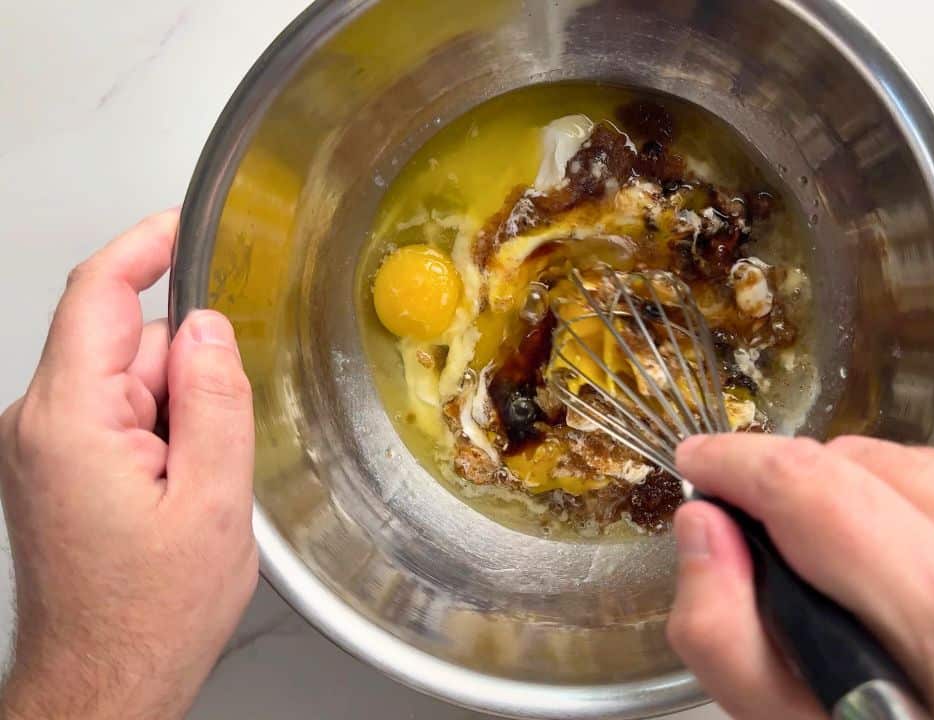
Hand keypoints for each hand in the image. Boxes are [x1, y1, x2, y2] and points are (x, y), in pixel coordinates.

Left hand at [0, 211, 257, 719]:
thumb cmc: (147, 616)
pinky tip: (172, 492)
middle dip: (186, 374)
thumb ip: (213, 400)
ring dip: (174, 414)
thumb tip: (209, 326)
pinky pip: (115, 415)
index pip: (98, 296)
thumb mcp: (211, 503)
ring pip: (126, 381)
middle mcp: (37, 425)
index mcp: (70, 422)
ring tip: (189, 490)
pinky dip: (156, 434)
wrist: (103, 683)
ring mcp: (39, 447)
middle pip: (126, 342)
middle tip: (212, 450)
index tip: (183, 225)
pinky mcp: (51, 466)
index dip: (144, 248)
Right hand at [667, 434, 933, 719]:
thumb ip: (727, 636)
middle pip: (850, 462)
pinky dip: (900, 504)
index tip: (696, 464)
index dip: (737, 464)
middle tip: (775, 561)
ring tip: (847, 577)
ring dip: (848, 498)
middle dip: (791, 493)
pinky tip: (900, 568)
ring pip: (895, 458)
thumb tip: (703, 525)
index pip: (813, 487)